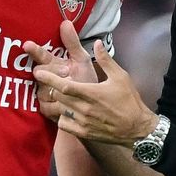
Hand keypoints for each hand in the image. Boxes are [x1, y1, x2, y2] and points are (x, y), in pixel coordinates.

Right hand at [23, 21, 97, 120]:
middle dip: (51, 73)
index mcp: (53, 63)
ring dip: (57, 91)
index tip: (27, 45)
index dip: (34, 50)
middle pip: (39, 73)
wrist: (92, 105)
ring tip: (71, 91)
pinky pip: (47, 106)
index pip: (41, 55)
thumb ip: (73, 43)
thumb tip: (66, 22)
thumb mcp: (81, 60)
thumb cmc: (85, 79)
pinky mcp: (45, 109)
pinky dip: (58, 106)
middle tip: (66, 73)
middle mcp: (44, 77)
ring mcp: (43, 93)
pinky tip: (67, 106)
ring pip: (43, 91)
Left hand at [33, 38, 157, 147]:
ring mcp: (83, 122)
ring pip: (60, 109)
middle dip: (52, 87)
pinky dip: (62, 116)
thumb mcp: (120, 76)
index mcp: (91, 93)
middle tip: (48, 81)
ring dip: (57, 101)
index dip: (49, 78)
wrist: (137, 128)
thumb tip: (97, 42)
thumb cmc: (129, 100)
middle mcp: (84, 108)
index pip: (64, 85)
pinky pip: (64, 124)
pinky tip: (67, 111)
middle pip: (59, 97)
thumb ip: (106, 59)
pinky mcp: (84, 133)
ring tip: (59, 95)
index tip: (38, 72)